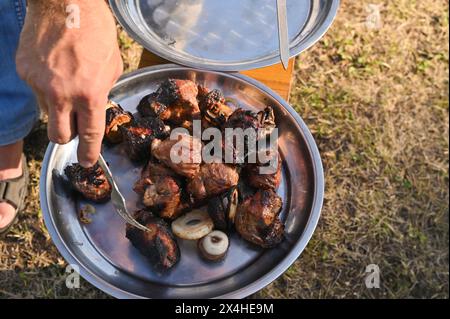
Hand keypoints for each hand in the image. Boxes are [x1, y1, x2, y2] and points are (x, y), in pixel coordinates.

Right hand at [16, 0, 122, 166]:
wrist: (64, 1)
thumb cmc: (95, 30)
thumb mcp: (112, 65)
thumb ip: (103, 91)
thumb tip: (96, 106)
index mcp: (89, 94)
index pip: (89, 135)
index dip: (89, 153)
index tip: (88, 161)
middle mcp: (61, 94)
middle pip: (59, 136)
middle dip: (69, 138)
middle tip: (76, 127)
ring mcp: (38, 84)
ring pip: (48, 113)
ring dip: (59, 109)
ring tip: (67, 85)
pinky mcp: (24, 72)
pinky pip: (37, 92)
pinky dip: (47, 88)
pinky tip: (55, 70)